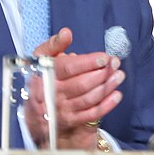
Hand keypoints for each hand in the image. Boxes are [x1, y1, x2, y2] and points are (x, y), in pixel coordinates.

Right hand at [25, 28, 124, 149]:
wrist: (34, 111)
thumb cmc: (41, 78)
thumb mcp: (42, 60)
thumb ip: (54, 45)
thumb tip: (66, 33)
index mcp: (45, 76)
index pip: (68, 69)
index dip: (87, 62)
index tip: (104, 57)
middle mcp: (53, 94)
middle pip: (81, 84)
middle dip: (101, 73)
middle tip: (115, 63)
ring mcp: (62, 109)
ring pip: (88, 99)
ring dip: (107, 87)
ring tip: (119, 75)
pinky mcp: (71, 120)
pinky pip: (91, 114)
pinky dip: (106, 105)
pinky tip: (116, 95)